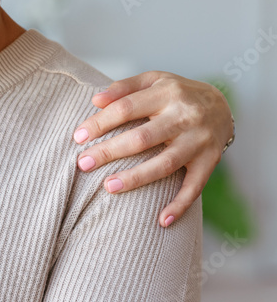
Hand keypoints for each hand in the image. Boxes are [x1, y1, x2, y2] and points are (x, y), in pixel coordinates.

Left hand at [72, 71, 232, 227]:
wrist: (223, 104)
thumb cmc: (176, 93)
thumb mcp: (153, 80)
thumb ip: (123, 88)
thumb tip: (95, 100)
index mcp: (167, 93)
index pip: (126, 108)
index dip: (100, 123)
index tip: (78, 137)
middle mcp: (185, 117)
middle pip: (142, 138)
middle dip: (109, 152)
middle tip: (83, 163)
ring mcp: (199, 141)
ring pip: (164, 164)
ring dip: (135, 178)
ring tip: (108, 187)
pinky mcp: (210, 161)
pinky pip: (195, 186)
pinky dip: (180, 205)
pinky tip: (161, 220)